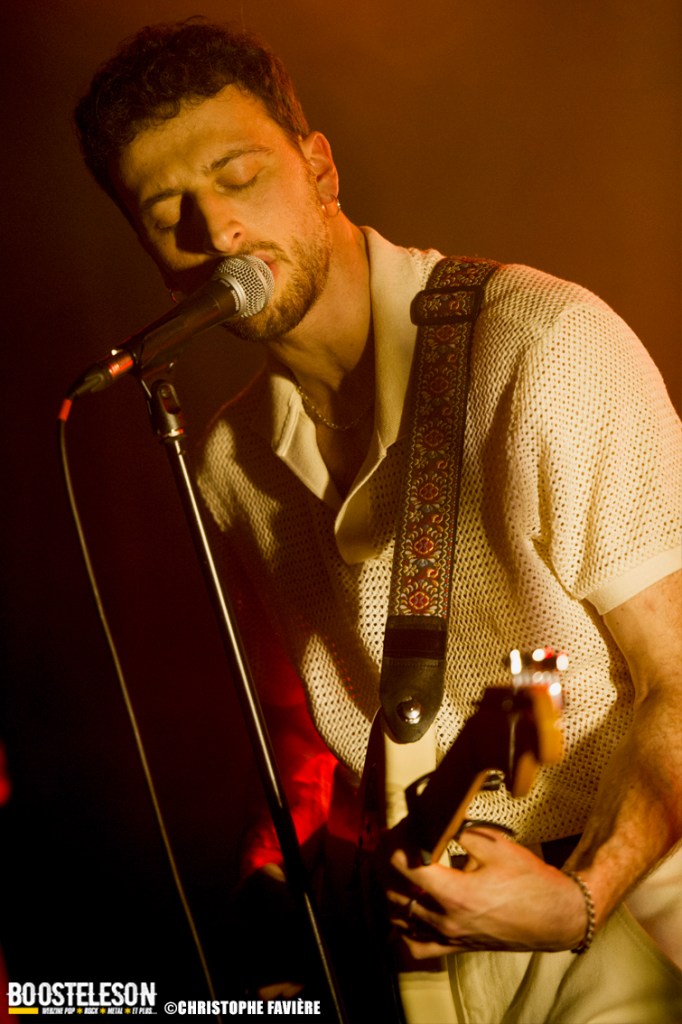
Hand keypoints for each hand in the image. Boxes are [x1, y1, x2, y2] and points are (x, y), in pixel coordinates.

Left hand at [383, 825, 586, 956]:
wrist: (555, 917)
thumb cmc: (530, 881)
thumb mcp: (495, 845)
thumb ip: (457, 832)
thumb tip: (431, 819)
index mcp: (456, 894)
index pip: (405, 866)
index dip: (395, 842)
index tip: (397, 828)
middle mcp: (447, 920)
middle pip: (395, 891)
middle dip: (386, 862)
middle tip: (391, 841)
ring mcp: (449, 937)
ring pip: (399, 917)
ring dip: (390, 890)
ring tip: (393, 868)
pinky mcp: (454, 947)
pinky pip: (415, 945)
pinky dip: (402, 927)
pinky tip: (401, 911)